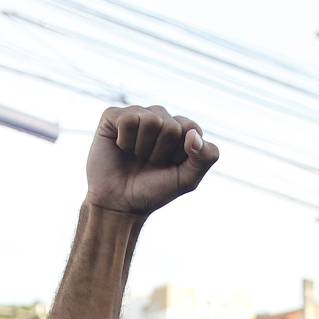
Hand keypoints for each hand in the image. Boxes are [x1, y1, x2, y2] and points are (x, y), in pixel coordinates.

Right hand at [85, 105, 218, 216]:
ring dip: (143, 147)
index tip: (169, 165)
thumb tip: (193, 134)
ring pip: (150, 120)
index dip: (179, 153)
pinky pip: (128, 119)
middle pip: (170, 126)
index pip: (190, 128)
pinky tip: (121, 148)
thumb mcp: (187, 180)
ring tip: (135, 156)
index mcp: (179, 129)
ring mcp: (137, 114)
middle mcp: (159, 117)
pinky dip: (125, 141)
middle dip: (160, 152)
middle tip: (148, 163)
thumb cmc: (154, 190)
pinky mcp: (113, 116)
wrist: (119, 204)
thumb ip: (205, 157)